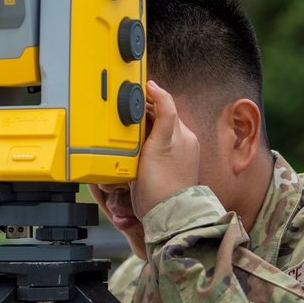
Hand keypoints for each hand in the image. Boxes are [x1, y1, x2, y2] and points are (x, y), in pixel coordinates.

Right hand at [130, 80, 199, 219]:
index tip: (131, 91)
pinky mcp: (161, 170)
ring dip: (135, 132)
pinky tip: (127, 152)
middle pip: (155, 120)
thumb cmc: (163, 183)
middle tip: (120, 114)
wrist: (164, 215)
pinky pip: (147, 150)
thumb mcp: (162, 141)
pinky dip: (136, 147)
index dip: (147, 97)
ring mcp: (170, 157)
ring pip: (150, 135)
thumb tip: (156, 87)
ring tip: (121, 134)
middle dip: (139, 116)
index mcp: (183, 134)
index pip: (164, 106)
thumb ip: (163, 112)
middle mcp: (180, 144)